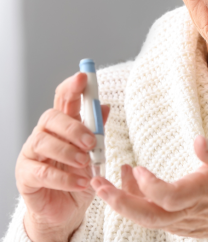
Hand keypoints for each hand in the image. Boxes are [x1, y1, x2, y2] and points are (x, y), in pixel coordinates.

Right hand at [16, 72, 109, 241]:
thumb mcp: (95, 152)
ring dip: (68, 152)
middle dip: (73, 127)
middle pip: (51, 117)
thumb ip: (98, 129)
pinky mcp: (25, 175)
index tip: (84, 76)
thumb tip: (105, 106)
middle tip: (91, 141)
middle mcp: (44, 134)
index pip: (64, 98)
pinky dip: (64, 177)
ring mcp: (31, 154)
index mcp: (63, 124)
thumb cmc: (81, 174)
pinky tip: (81, 181)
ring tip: (86, 163)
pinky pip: (42, 172)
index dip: (73, 86)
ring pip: (43, 143)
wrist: (68, 208)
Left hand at [91, 136, 207, 241]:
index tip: (136, 168)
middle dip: (118, 202)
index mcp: (197, 195)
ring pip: (144, 217)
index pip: (167, 197)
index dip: (148, 185)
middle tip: (97, 185)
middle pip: (146, 215)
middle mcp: (183, 213)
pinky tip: (128, 180)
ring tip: (103, 181)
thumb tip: (197, 140)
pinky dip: (134, 200)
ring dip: (121, 201)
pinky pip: (150, 214)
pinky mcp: (175, 222)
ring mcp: (177, 221)